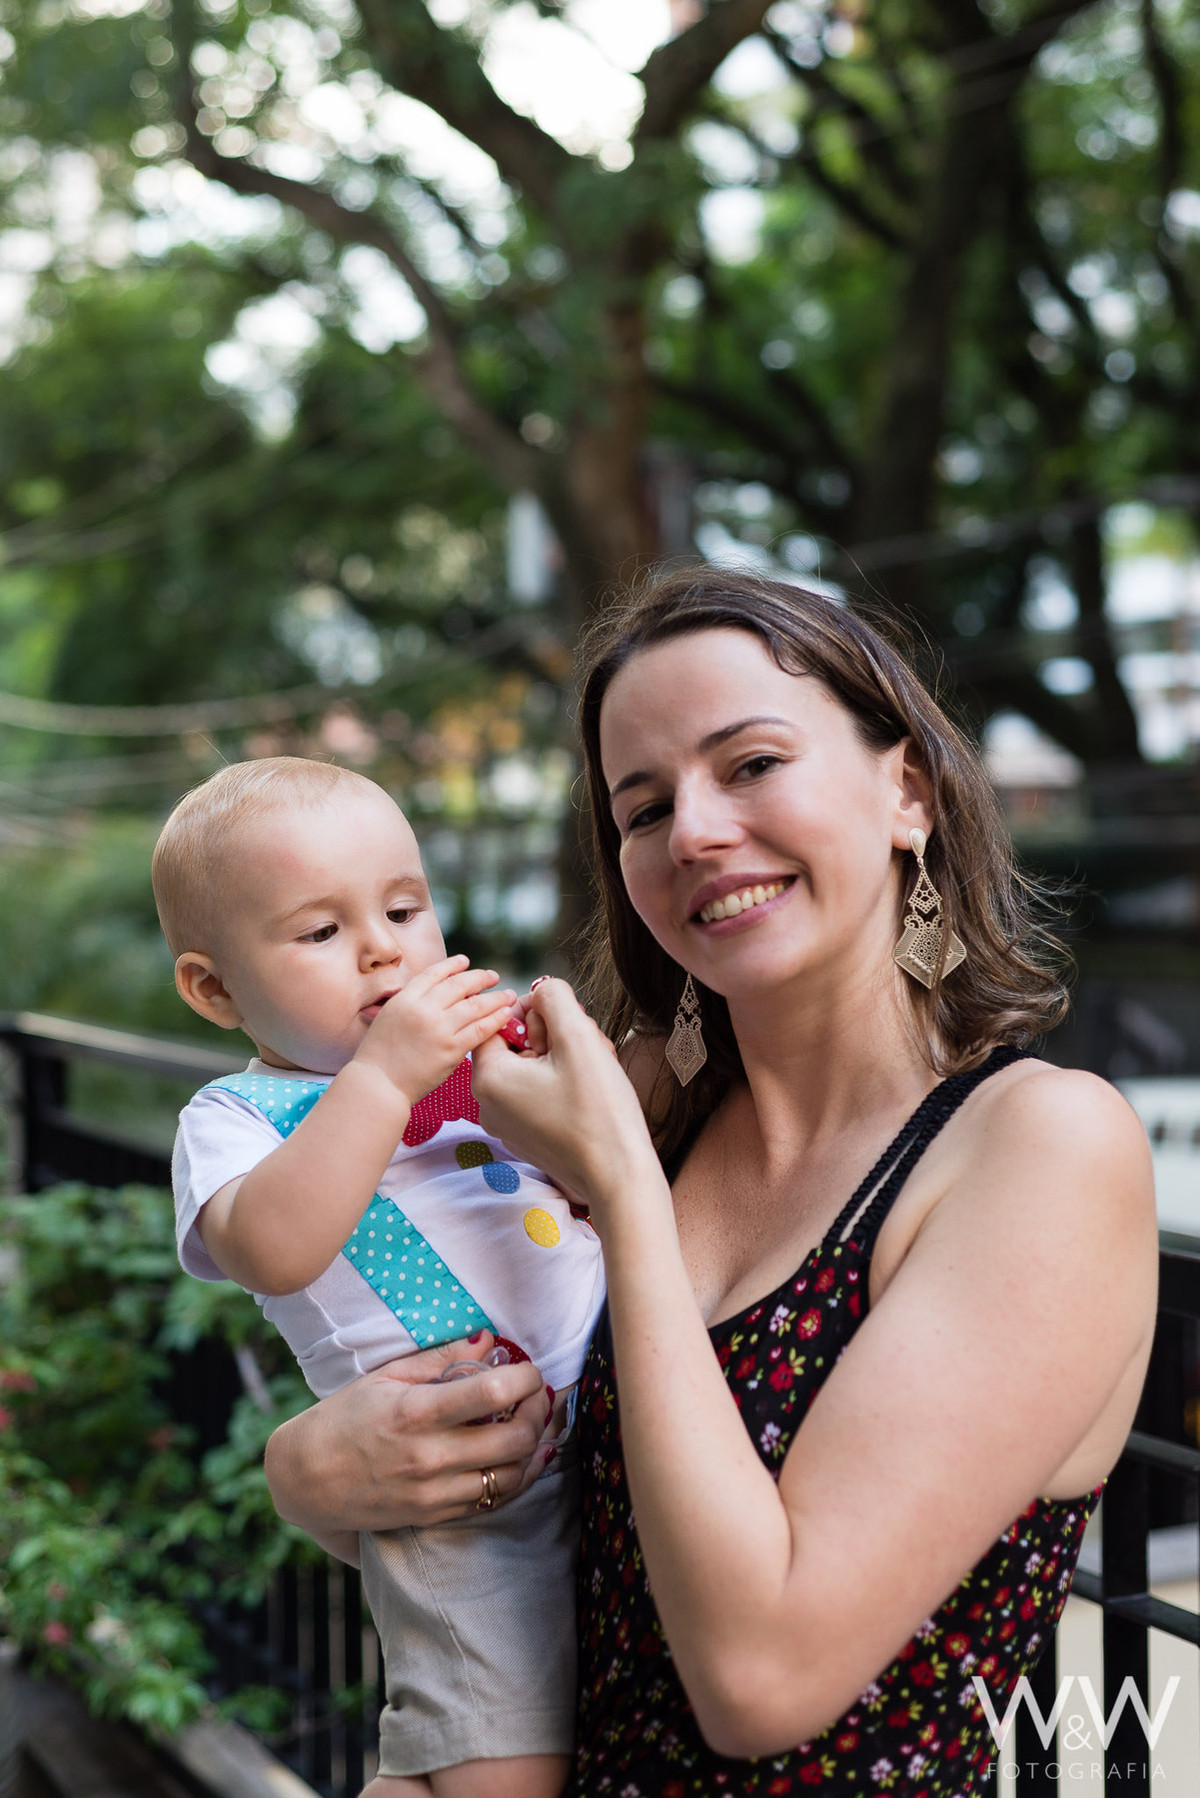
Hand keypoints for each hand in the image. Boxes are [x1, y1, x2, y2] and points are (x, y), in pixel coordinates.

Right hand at [264, 1334, 551, 1534]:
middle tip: (539, 1395)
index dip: (524, 1378)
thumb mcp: (386, 1377)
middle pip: (515, 1437)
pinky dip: (517, 1477)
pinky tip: (524, 1457)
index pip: (492, 1392)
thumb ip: (441, 1358)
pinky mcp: (435, 1515)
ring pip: (512, 1475)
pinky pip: (493, 1500)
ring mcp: (434, 1491)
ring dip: (535, 1446)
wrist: (306, 1479)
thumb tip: (487, 1339)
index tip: (528, 1370)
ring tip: (536, 1423)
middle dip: (539, 1411)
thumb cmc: (344, 1419)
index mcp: (416, 1412)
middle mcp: (430, 1456)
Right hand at [356, 955, 515, 1106]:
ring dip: (496, 998)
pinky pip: (480, 1030)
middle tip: (494, 976)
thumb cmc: (379, 1055)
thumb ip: (411, 1003)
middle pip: (459, 985)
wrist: (379, 1084)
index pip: (434, 973)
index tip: (466, 961)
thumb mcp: (388, 1017)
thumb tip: (434, 993)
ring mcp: (439, 1028)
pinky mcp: (452, 1049)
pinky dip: (496, 1020)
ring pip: (475, 1006)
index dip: (452, 965)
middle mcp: (424, 1009)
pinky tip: (505, 1015)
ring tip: (508, 995)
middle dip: (480, 978)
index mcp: (405, 998)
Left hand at [471, 977, 661, 1215]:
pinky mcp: (529, 1138)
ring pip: (532, 1068)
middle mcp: (488, 1105)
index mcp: (488, 1078)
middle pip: (516, 1045)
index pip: (496, 1022)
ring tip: (597, 1068)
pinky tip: (593, 1091)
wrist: (620, 1175)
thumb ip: (555, 998)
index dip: (534, 1014)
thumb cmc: (598, 1109)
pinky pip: (539, 1094)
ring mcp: (508, 1125)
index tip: (566, 1024)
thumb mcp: (578, 1038)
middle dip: (554, 1037)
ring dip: (565, 1058)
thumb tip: (541, 989)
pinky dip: (564, 1084)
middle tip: (588, 1045)